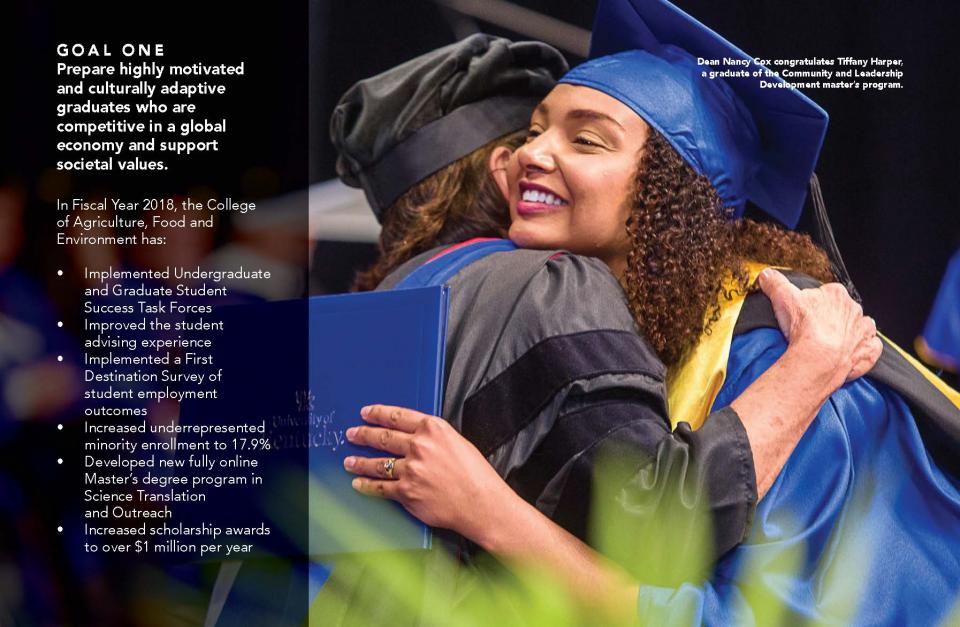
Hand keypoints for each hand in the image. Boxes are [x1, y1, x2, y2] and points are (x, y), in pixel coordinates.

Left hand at [343, 404, 511, 539]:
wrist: (481, 503)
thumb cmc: (476, 475)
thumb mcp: (457, 442)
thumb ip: (434, 438)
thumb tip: (415, 438)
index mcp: (433, 429)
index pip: (397, 416)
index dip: (378, 414)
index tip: (366, 413)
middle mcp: (419, 446)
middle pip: (383, 437)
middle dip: (363, 435)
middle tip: (352, 434)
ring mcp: (411, 469)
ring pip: (377, 463)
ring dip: (359, 462)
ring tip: (349, 461)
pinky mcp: (406, 492)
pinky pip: (380, 487)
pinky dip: (366, 485)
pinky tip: (358, 483)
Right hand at [757, 269, 881, 383]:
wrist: (819, 358)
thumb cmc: (804, 328)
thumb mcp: (783, 298)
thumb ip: (775, 283)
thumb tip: (767, 274)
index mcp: (836, 293)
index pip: (825, 293)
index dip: (813, 303)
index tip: (804, 312)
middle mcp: (853, 309)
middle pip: (841, 309)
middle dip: (830, 317)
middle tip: (812, 329)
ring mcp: (863, 330)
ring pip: (858, 326)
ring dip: (849, 331)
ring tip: (830, 341)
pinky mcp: (869, 350)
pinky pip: (870, 346)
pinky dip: (863, 349)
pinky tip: (849, 353)